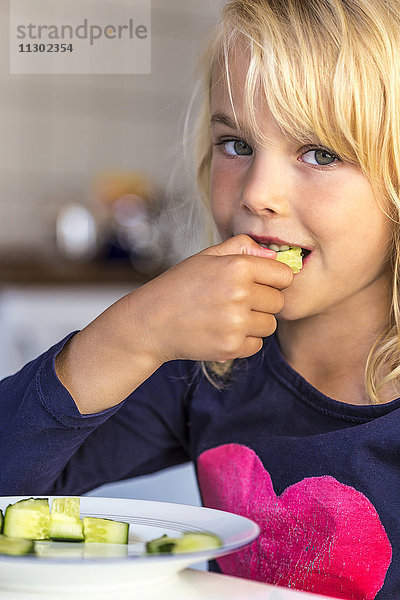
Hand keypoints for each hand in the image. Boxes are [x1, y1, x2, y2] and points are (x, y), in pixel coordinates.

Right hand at [134, 234, 293, 362]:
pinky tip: (222, 331)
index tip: (260, 283)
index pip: (284, 275)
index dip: (274, 279)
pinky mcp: (231, 347)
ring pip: (270, 325)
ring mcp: (236, 323)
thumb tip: (274, 254)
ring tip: (227, 316)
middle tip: (236, 301)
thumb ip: (242, 247)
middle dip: (263, 301)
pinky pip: (256, 344)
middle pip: (279, 302)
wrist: (150, 322)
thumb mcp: (207, 256)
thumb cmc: (179, 286)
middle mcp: (240, 294)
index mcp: (237, 267)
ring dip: (255, 322)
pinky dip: (243, 341)